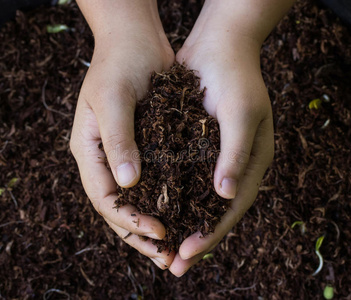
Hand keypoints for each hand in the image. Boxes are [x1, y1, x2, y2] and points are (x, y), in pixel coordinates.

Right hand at [70, 0, 174, 268]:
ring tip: (172, 248)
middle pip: (117, 207)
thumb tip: (128, 185)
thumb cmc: (120, 63)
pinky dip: (164, 202)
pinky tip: (182, 214)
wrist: (135, 41)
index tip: (159, 231)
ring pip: (134, 201)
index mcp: (89, 150)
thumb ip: (118, 141)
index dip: (129, 218)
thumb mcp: (113, 98)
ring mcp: (124, 154)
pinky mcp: (145, 148)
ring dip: (151, 225)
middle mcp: (104, 158)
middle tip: (166, 256)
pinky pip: (152, 182)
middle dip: (139, 233)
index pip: (104, 197)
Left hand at [168, 1, 276, 275]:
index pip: (232, 208)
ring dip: (179, 222)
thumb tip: (226, 195)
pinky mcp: (193, 146)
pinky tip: (153, 209)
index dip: (212, 231)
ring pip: (196, 199)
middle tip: (172, 265)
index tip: (188, 252)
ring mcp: (212, 157)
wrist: (218, 48)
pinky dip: (170, 196)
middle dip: (194, 238)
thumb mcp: (241, 113)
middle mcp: (232, 165)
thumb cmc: (236, 78)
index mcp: (252, 162)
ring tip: (159, 247)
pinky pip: (182, 177)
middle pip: (214, 211)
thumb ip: (236, 154)